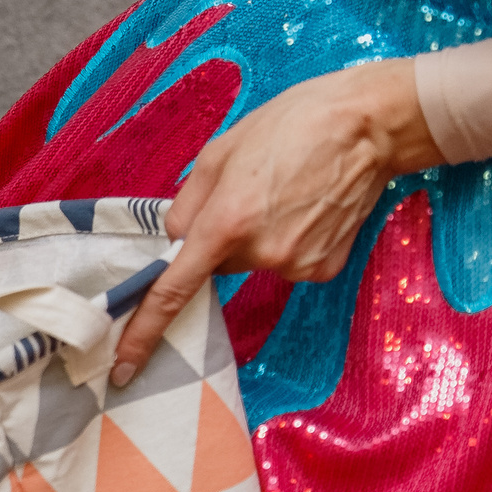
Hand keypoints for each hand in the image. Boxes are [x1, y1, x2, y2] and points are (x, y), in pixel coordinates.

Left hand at [110, 58, 442, 383]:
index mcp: (224, 223)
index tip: (124, 365)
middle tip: (250, 193)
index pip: (173, 291)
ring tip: (285, 192)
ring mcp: (295, 267)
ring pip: (252, 263)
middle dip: (220, 237)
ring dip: (256, 237)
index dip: (143, 332)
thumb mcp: (218, 153)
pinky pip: (285, 263)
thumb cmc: (291, 126)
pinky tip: (307, 208)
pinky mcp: (323, 269)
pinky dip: (288, 241)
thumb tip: (174, 242)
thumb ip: (186, 205)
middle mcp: (260, 254)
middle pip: (216, 264)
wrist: (368, 126)